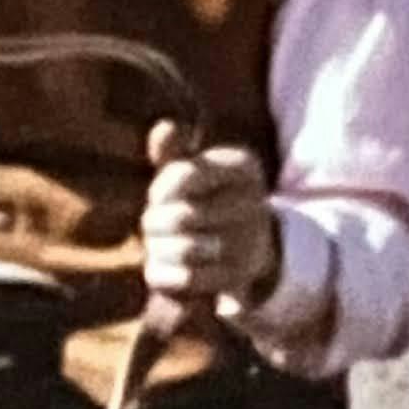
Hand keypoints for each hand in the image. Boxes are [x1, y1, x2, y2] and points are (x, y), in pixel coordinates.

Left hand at [139, 125, 280, 319]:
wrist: (246, 245)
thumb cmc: (206, 198)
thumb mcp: (194, 169)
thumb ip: (174, 150)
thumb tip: (163, 128)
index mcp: (243, 167)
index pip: (182, 175)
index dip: (160, 190)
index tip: (158, 197)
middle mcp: (254, 204)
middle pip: (181, 216)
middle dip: (155, 222)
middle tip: (153, 224)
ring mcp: (250, 244)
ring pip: (183, 250)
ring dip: (159, 249)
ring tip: (159, 245)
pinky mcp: (237, 278)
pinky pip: (186, 279)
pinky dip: (165, 275)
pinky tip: (164, 266)